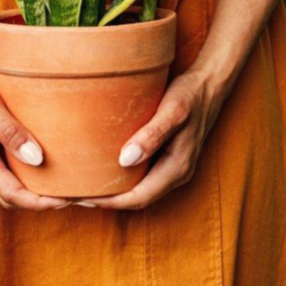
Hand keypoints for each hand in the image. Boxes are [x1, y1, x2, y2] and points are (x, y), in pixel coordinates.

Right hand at [0, 54, 67, 210]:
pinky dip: (25, 175)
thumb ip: (11, 132)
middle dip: (38, 202)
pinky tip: (44, 167)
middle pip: (9, 196)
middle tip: (71, 196)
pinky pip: (6, 171)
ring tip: (62, 185)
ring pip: (7, 186)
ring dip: (32, 191)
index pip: (10, 193)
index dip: (38, 202)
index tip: (66, 199)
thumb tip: (37, 159)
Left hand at [78, 67, 228, 210]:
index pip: (139, 198)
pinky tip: (106, 168)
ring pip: (141, 189)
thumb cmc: (190, 95)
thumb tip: (125, 161)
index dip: (110, 202)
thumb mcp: (172, 111)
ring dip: (115, 191)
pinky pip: (144, 177)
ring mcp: (174, 167)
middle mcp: (177, 174)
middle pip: (138, 198)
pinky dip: (123, 178)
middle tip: (75, 194)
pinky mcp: (169, 158)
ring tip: (86, 184)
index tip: (83, 197)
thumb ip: (152, 135)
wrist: (210, 84)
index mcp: (177, 168)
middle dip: (108, 201)